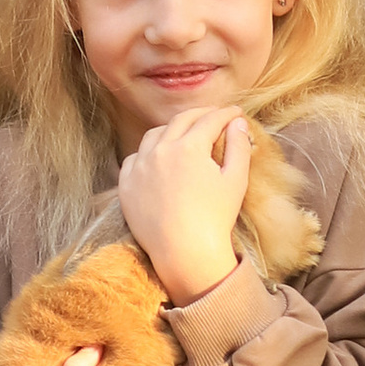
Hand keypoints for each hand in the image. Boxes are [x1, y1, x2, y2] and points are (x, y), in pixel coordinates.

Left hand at [118, 109, 255, 304]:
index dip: (226, 114)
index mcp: (189, 147)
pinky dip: (148, 151)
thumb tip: (238, 123)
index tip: (236, 113)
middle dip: (201, 115)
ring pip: (154, 135)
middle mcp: (160, 150)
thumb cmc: (215, 218)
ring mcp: (140, 166)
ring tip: (185, 133)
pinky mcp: (126, 185)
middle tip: (215, 116)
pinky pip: (134, 158)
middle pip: (181, 121)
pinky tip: (157, 155)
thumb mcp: (235, 180)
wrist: (185, 252)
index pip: (210, 120)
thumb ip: (238, 146)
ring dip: (172, 129)